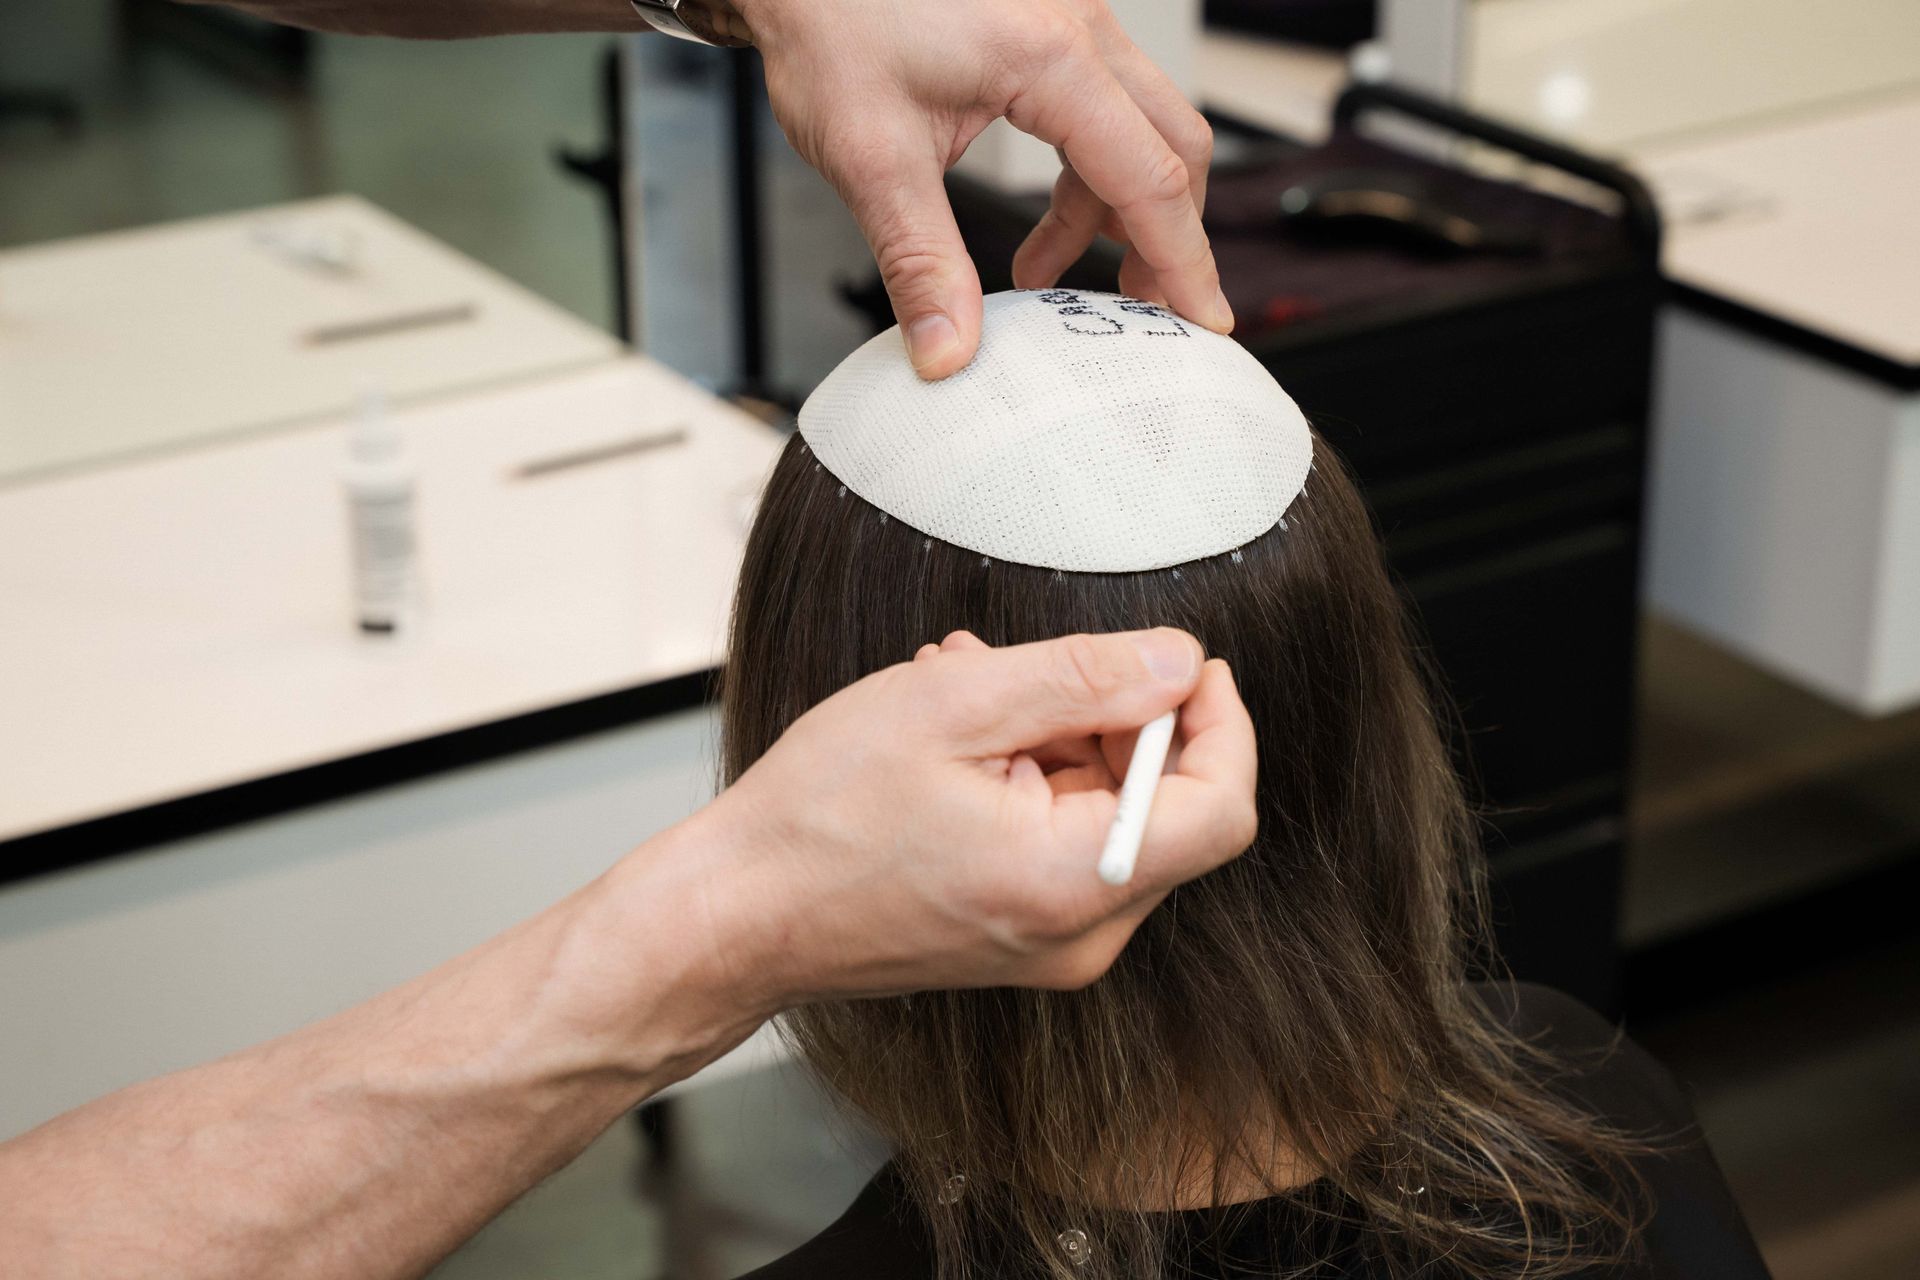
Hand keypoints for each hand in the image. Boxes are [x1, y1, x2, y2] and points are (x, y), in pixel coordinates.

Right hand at [689, 628, 1257, 1008]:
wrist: (736, 914)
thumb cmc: (818, 816)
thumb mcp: (953, 705)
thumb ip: (1083, 677)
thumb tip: (1178, 661)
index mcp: (1071, 881)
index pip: (1221, 806)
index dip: (1220, 720)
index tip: (1183, 663)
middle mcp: (1079, 935)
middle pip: (1168, 810)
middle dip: (1117, 720)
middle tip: (1033, 665)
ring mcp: (1050, 946)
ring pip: (1112, 820)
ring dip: (1062, 740)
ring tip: (971, 691)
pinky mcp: (1020, 939)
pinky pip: (1065, 846)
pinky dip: (1034, 781)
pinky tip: (964, 741)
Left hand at [741, 0, 1229, 377]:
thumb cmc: (829, 21)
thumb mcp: (870, 157)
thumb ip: (920, 262)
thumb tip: (947, 350)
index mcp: (1053, 56)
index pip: (1153, 178)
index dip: (1184, 262)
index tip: (1204, 322)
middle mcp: (1079, 28)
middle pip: (1173, 147)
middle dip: (1165, 238)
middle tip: (1140, 310)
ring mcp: (1070, 22)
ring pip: (1140, 130)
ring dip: (1114, 212)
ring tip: (1050, 275)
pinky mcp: (1047, 30)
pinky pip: (1102, 111)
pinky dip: (1086, 178)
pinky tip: (1040, 227)